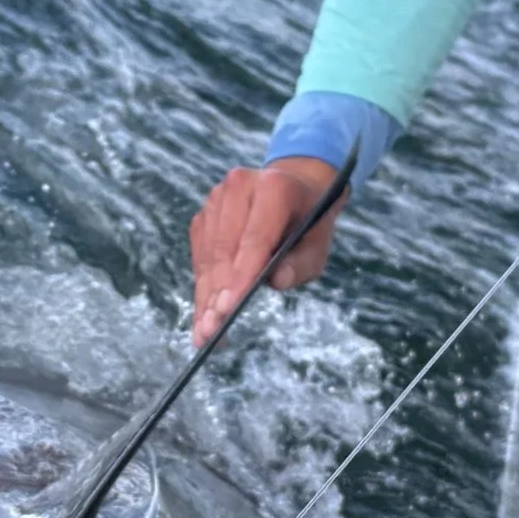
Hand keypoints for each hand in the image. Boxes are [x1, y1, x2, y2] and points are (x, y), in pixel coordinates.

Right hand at [188, 157, 345, 347]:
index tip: (228, 309)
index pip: (255, 237)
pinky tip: (204, 314)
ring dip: (205, 295)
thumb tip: (276, 281)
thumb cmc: (309, 223)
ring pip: (207, 254)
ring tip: (205, 331)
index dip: (240, 275)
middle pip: (224, 248)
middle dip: (217, 293)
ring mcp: (217, 198)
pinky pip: (200, 255)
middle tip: (212, 331)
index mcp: (275, 187)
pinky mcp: (205, 213)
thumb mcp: (319, 245)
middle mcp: (240, 186)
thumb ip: (301, 264)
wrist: (296, 190)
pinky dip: (202, 286)